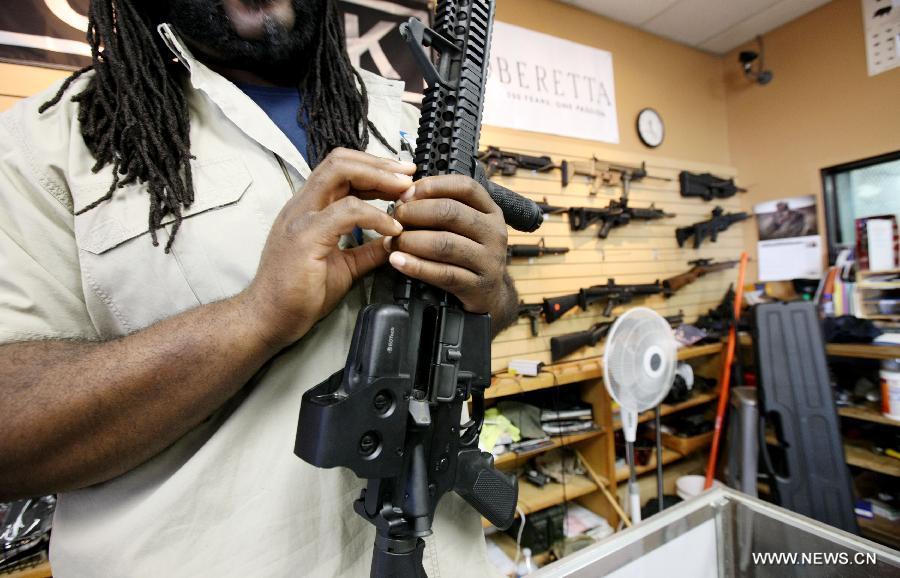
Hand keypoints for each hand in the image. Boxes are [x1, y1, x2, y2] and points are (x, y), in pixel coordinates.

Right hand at [243, 148, 415, 348]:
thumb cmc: (298, 294)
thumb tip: (395, 241)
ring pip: (339, 172)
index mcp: (309, 209)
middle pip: (340, 161)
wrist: (268, 319)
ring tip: (405, 191)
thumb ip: (368, 250)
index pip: (341, 170)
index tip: (402, 177)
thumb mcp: (344, 266)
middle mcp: (302, 206)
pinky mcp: (305, 237)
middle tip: (409, 174)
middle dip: (379, 163)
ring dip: (379, 178)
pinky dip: (375, 215)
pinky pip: (345, 212)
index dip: (373, 168)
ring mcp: (301, 218)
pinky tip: (392, 228)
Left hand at [385, 175, 517, 328]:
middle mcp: (493, 232)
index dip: (432, 186)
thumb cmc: (470, 254)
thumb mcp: (466, 226)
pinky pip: (443, 274)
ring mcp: (488, 260)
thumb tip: (404, 195)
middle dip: (415, 213)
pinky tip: (399, 261)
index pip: (465, 186)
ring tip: (392, 242)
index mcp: (490, 211)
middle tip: (395, 219)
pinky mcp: (478, 286)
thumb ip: (442, 208)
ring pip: (445, 244)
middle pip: (451, 212)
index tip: (407, 194)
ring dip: (411, 241)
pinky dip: (416, 266)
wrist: (490, 293)